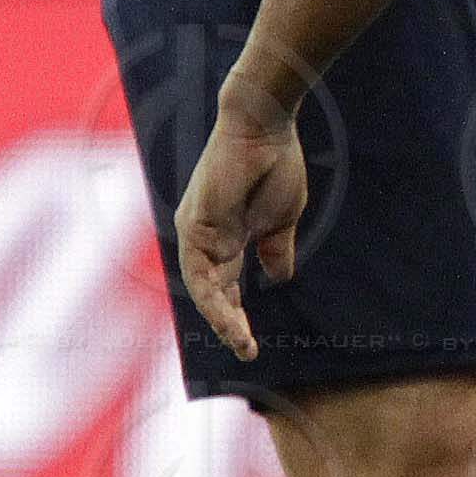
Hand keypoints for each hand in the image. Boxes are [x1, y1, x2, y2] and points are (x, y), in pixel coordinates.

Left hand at [176, 101, 310, 362]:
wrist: (265, 126)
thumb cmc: (275, 164)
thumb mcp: (280, 219)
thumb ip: (275, 248)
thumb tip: (278, 278)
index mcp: (225, 236)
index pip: (225, 285)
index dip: (236, 314)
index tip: (251, 343)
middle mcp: (205, 237)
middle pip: (213, 292)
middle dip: (230, 324)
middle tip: (248, 351)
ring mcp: (197, 232)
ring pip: (204, 289)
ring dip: (223, 319)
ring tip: (243, 344)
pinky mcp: (195, 226)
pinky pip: (200, 274)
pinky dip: (214, 300)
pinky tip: (231, 321)